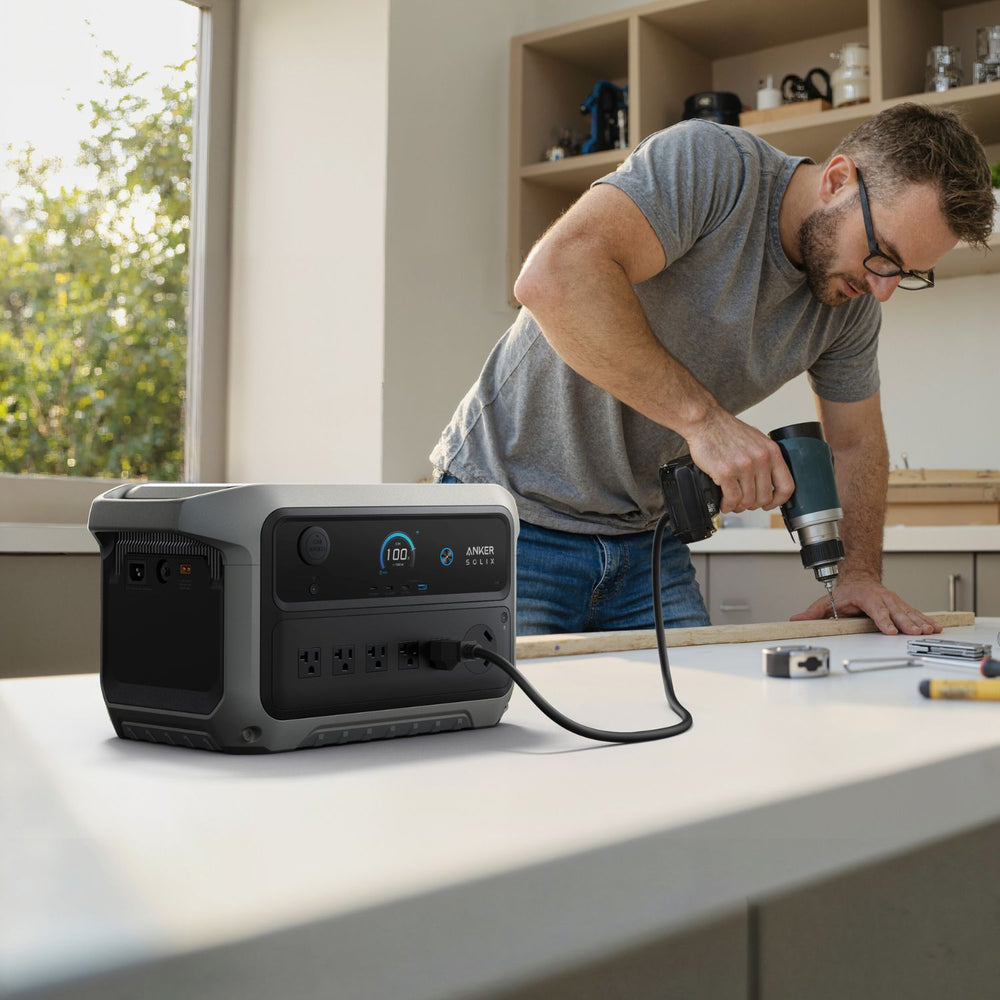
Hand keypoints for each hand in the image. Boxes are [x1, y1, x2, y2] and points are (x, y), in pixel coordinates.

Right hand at [686, 413, 794, 513]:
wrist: (705, 422)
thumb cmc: (726, 430)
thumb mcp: (756, 440)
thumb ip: (765, 459)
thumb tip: (767, 481)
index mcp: (771, 452)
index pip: (786, 486)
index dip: (779, 500)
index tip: (770, 504)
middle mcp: (760, 459)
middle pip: (765, 497)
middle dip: (754, 504)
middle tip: (745, 503)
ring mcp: (744, 466)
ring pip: (748, 500)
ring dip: (739, 506)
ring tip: (732, 502)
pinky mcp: (726, 472)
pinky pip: (732, 498)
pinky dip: (728, 505)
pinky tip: (724, 502)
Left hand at [790, 575, 942, 635]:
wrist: (860, 578)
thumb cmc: (846, 592)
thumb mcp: (827, 600)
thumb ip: (813, 612)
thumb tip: (796, 620)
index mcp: (865, 597)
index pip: (875, 609)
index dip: (883, 620)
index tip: (890, 631)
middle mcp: (882, 598)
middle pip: (895, 611)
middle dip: (906, 623)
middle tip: (915, 633)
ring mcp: (893, 601)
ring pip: (907, 612)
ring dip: (919, 622)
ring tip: (929, 631)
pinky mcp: (900, 605)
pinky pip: (914, 613)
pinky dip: (925, 620)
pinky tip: (935, 627)